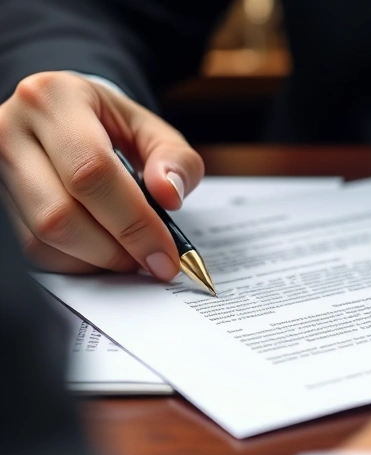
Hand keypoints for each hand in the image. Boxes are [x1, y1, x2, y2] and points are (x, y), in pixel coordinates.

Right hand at [0, 71, 203, 278]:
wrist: (63, 116)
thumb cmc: (109, 125)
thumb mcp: (150, 130)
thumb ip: (175, 159)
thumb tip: (169, 195)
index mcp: (55, 99)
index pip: (92, 172)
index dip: (133, 222)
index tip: (166, 253)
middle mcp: (10, 129)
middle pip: (60, 214)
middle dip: (115, 250)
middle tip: (151, 261)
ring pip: (41, 237)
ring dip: (95, 259)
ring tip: (128, 253)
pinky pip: (29, 248)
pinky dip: (72, 261)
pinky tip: (98, 250)